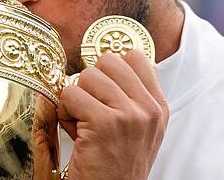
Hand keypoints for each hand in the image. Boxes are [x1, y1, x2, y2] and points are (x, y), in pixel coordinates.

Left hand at [58, 50, 168, 178]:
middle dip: (91, 82)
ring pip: (87, 75)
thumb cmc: (116, 166)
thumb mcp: (138, 129)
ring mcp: (128, 115)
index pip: (135, 57)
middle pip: (108, 61)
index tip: (104, 93)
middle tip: (91, 109)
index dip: (111, 71)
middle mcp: (148, 109)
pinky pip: (70, 94)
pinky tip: (75, 132)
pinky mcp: (104, 123)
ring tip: (83, 123)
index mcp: (158, 107)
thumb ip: (130, 97)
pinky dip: (64, 111)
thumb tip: (105, 62)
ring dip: (76, 98)